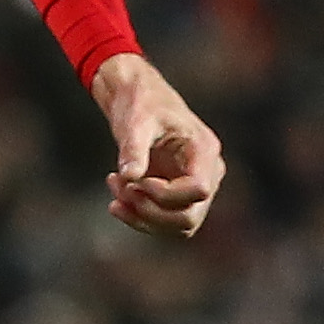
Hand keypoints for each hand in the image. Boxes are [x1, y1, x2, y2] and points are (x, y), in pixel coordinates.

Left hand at [92, 53, 221, 239]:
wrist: (137, 97)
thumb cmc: (140, 102)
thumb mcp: (135, 121)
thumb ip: (133, 148)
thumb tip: (129, 177)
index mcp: (204, 149)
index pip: (199, 189)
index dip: (166, 194)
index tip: (137, 180)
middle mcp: (208, 171)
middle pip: (189, 217)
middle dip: (150, 211)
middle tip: (120, 188)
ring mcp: (195, 186)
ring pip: (178, 226)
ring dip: (142, 217)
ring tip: (115, 188)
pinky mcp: (179, 195)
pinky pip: (166, 222)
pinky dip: (140, 217)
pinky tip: (117, 200)